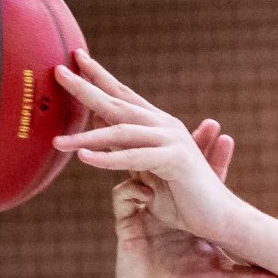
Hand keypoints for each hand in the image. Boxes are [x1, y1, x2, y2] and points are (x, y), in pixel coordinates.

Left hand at [53, 53, 251, 246]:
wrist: (220, 218)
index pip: (123, 95)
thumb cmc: (184, 201)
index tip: (75, 59)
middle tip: (58, 71)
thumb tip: (99, 137)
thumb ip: (126, 152)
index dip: (100, 77)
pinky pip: (134, 158)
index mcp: (158, 125)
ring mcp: (171, 140)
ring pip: (121, 131)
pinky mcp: (175, 160)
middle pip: (118, 103)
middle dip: (86, 87)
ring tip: (57, 141)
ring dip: (86, 136)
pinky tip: (85, 157)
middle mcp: (164, 126)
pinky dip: (109, 159)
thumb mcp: (147, 173)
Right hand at [110, 122, 277, 277]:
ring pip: (147, 173)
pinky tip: (145, 184)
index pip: (205, 180)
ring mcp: (146, 214)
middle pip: (176, 168)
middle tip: (209, 125)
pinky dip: (133, 187)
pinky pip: (124, 195)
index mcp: (191, 217)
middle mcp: (168, 209)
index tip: (227, 138)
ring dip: (155, 154)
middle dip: (189, 146)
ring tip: (170, 136)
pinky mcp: (127, 224)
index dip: (215, 160)